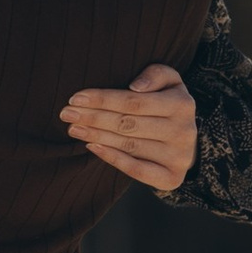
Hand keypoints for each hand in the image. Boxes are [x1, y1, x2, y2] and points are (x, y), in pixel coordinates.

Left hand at [63, 61, 197, 193]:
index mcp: (183, 104)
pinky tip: (91, 146)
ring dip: (96, 136)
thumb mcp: (169, 81)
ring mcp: (179, 157)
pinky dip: (112, 158)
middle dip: (93, 117)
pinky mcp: (172, 178)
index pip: (134, 102)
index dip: (103, 99)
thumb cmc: (167, 103)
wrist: (185, 140)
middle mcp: (184, 132)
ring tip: (73, 128)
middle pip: (128, 124)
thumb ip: (156, 74)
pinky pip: (137, 170)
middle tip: (66, 114)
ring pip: (129, 145)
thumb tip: (136, 86)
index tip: (75, 98)